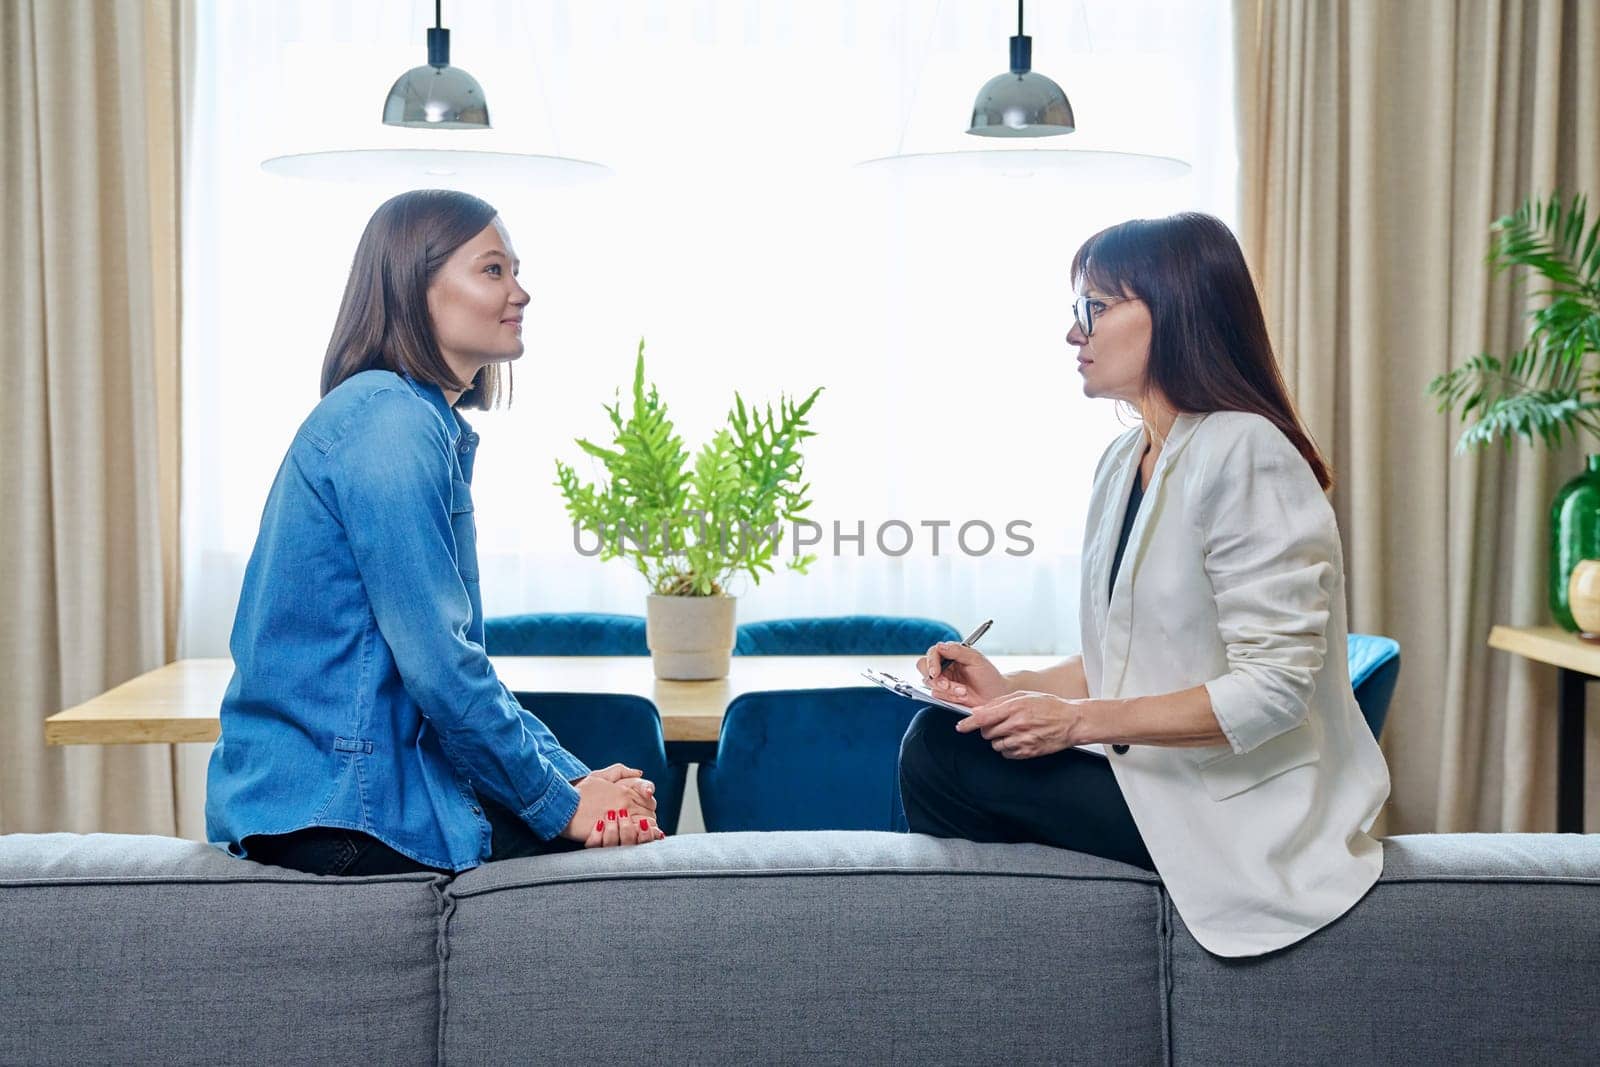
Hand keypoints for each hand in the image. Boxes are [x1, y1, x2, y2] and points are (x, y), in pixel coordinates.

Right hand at [561, 773, 664, 845]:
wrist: (563, 806)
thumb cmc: (578, 792)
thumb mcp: (598, 775)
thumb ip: (620, 771)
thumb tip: (640, 772)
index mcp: (625, 790)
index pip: (649, 799)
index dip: (649, 805)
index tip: (644, 811)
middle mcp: (626, 803)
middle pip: (650, 812)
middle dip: (649, 818)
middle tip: (641, 824)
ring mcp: (621, 818)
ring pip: (645, 826)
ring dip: (645, 829)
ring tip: (638, 832)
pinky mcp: (614, 832)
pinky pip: (634, 837)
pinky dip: (638, 838)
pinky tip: (634, 839)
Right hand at [916, 641, 1012, 707]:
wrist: (995, 696)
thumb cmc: (988, 676)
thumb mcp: (976, 659)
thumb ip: (958, 651)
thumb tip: (940, 646)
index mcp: (950, 653)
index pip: (932, 653)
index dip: (931, 662)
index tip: (936, 673)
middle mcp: (943, 665)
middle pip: (923, 667)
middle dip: (935, 679)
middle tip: (946, 685)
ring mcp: (942, 680)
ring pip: (930, 684)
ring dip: (947, 690)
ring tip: (964, 692)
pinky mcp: (943, 694)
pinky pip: (937, 696)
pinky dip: (950, 697)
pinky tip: (962, 697)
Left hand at [954, 690, 1086, 758]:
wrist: (1072, 721)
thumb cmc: (1049, 706)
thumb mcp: (1024, 696)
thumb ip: (999, 702)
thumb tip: (978, 710)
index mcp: (1015, 708)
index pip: (983, 718)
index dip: (968, 723)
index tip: (960, 727)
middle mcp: (1017, 725)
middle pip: (987, 733)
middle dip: (987, 729)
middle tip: (997, 724)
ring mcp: (1023, 740)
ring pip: (996, 745)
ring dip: (998, 739)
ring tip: (1011, 731)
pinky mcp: (1028, 752)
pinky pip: (1007, 754)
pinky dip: (1008, 749)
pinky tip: (1018, 740)